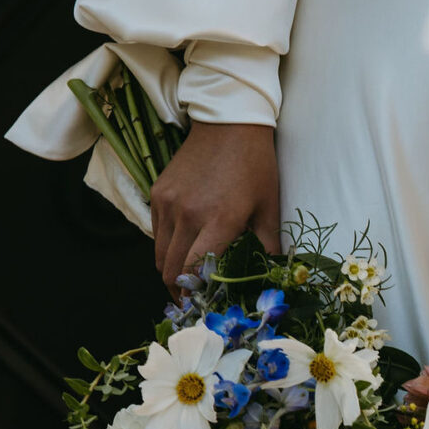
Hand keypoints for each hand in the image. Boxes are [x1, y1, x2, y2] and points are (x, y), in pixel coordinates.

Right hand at [149, 121, 279, 291]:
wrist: (229, 122)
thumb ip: (269, 246)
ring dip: (170, 269)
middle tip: (190, 299)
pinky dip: (165, 245)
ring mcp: (168, 203)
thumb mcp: (269, 207)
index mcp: (218, 222)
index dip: (192, 295)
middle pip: (169, 269)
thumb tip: (273, 276)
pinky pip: (156, 231)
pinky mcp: (158, 192)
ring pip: (159, 253)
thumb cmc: (256, 165)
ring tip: (184, 278)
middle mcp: (187, 215)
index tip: (198, 307)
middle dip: (178, 289)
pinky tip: (181, 246)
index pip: (192, 272)